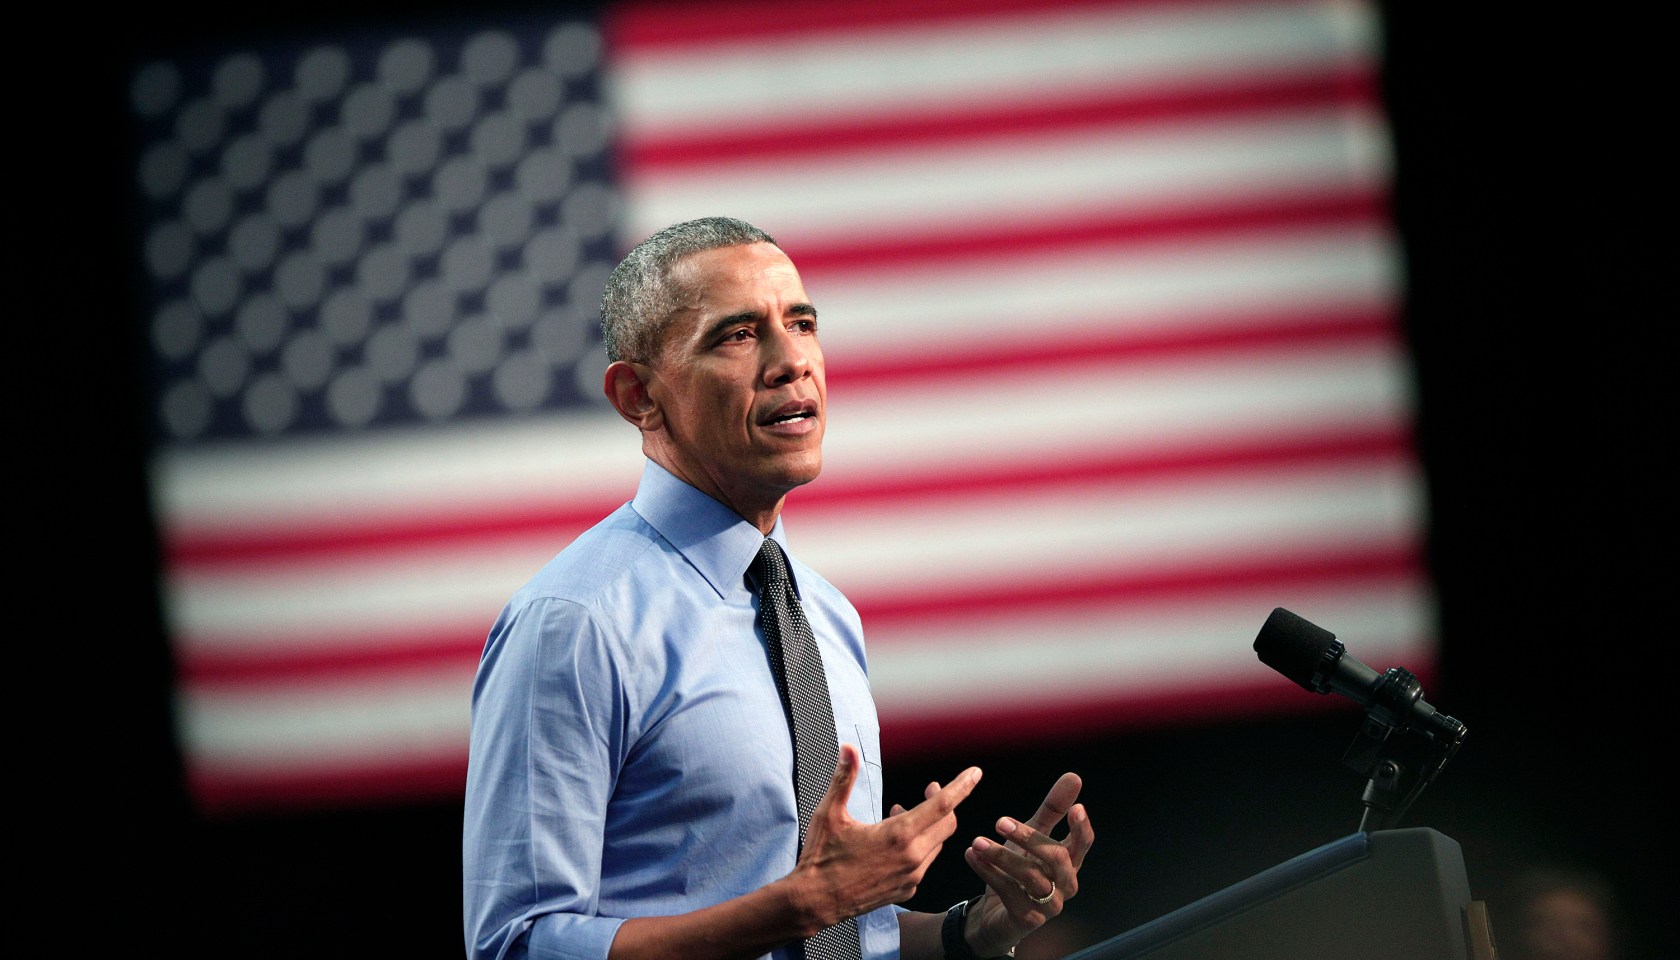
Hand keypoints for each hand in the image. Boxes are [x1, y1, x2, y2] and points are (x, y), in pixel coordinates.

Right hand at [792, 745, 981, 930]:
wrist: (815, 903)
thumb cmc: (821, 858)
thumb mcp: (829, 813)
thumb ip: (844, 778)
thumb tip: (848, 748)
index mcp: (898, 835)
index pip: (943, 805)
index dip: (962, 786)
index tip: (975, 773)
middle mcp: (912, 857)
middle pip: (947, 823)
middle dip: (944, 802)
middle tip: (930, 788)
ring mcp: (912, 877)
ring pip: (936, 844)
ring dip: (928, 825)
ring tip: (900, 814)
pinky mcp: (906, 890)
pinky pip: (924, 862)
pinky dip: (919, 846)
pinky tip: (897, 842)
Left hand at [959, 772, 1093, 956]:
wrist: (995, 916)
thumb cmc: (1018, 870)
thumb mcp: (1032, 837)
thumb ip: (1052, 810)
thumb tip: (1074, 777)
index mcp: (1069, 862)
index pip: (1084, 844)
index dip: (1081, 827)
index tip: (1076, 807)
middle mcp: (1065, 884)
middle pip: (1057, 858)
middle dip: (1029, 837)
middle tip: (1000, 821)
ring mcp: (1050, 905)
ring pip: (1030, 876)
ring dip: (1001, 856)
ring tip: (977, 841)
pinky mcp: (1028, 919)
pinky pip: (1009, 892)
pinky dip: (989, 872)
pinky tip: (972, 856)